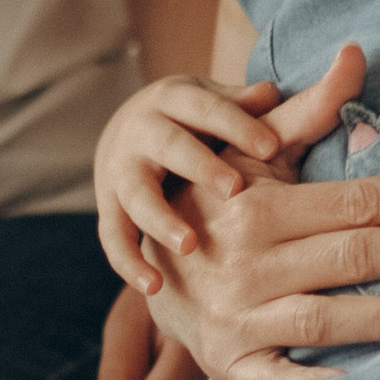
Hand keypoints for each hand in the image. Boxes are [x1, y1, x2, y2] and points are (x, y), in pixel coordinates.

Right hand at [93, 71, 287, 286]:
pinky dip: (129, 262)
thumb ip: (246, 105)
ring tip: (189, 246)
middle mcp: (142, 132)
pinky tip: (153, 287)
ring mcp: (120, 171)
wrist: (127, 135)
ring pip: (136, 195)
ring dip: (160, 219)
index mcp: (175, 100)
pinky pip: (113, 236)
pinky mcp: (108, 207)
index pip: (205, 108)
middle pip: (169, 147)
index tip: (271, 147)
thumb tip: (272, 92)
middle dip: (200, 166)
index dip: (236, 125)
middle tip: (234, 190)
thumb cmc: (194, 122)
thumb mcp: (215, 103)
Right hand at [146, 40, 379, 379]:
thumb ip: (306, 111)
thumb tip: (354, 54)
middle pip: (357, 255)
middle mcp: (248, 263)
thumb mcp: (250, 155)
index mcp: (259, 208)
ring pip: (329, 317)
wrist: (147, 267)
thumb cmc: (216, 204)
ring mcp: (240, 319)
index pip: (361, 201)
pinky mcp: (234, 366)